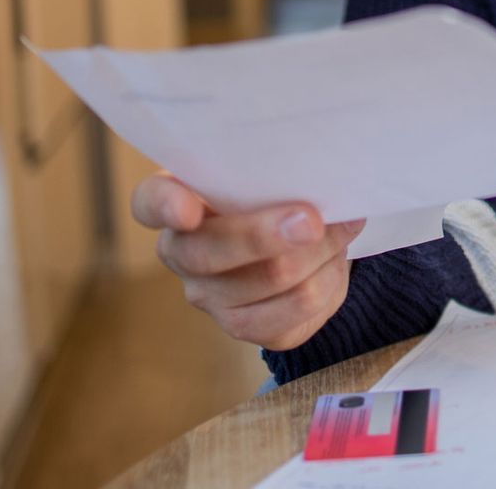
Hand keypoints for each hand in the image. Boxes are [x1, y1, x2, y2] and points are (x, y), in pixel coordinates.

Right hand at [131, 172, 364, 350]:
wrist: (296, 236)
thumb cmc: (272, 189)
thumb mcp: (265, 168)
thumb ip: (273, 168)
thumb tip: (316, 177)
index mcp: (175, 200)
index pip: (150, 202)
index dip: (164, 207)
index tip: (188, 209)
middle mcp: (182, 254)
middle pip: (209, 254)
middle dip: (265, 236)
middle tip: (311, 219)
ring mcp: (210, 297)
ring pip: (270, 280)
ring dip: (319, 251)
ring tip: (344, 224)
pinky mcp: (249, 327)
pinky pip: (296, 310)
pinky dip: (328, 279)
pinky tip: (336, 259)